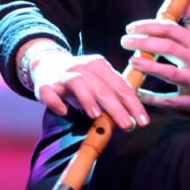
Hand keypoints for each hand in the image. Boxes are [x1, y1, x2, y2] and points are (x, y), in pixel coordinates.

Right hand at [30, 50, 148, 130]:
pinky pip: (50, 93)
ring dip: (88, 99)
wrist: (46, 64)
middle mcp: (83, 67)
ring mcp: (64, 74)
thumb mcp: (99, 82)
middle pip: (103, 87)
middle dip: (117, 107)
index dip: (133, 104)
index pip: (121, 86)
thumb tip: (134, 118)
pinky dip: (56, 102)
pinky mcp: (45, 84)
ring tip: (96, 116)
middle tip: (127, 124)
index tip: (143, 121)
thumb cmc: (80, 80)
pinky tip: (64, 111)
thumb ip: (114, 96)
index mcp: (100, 65)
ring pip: (78, 83)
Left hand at [120, 0, 189, 117]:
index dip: (150, 26)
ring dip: (148, 66)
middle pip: (168, 48)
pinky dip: (153, 98)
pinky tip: (138, 92)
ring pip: (169, 73)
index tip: (132, 27)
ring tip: (131, 61)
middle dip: (144, 43)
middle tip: (124, 41)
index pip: (172, 29)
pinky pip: (170, 101)